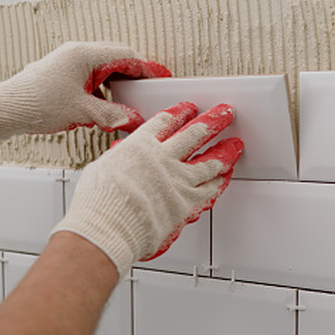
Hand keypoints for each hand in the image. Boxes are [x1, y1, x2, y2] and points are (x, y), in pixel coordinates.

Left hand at [0, 41, 169, 142]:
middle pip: (117, 58)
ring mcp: (68, 62)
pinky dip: (104, 88)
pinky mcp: (63, 74)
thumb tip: (134, 119)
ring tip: (128, 100)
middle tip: (148, 90)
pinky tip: (106, 105)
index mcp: (84, 55)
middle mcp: (76, 54)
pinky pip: (92, 76)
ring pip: (104, 67)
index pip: (126, 56)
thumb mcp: (83, 112)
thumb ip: (114, 115)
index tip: (160, 79)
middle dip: (135, 75)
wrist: (5, 110)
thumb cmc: (35, 104)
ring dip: (118, 82)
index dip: (146, 69)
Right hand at [52, 102, 243, 275]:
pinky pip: (210, 190)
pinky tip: (225, 177)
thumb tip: (119, 158)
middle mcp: (163, 159)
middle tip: (225, 113)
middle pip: (195, 133)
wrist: (108, 226)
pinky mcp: (187, 203)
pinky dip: (219, 183)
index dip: (179, 113)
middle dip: (213, 120)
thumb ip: (119, 161)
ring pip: (210, 161)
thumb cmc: (99, 204)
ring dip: (225, 151)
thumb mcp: (101, 169)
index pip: (165, 122)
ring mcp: (179, 181)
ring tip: (235, 145)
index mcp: (140, 146)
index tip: (188, 108)